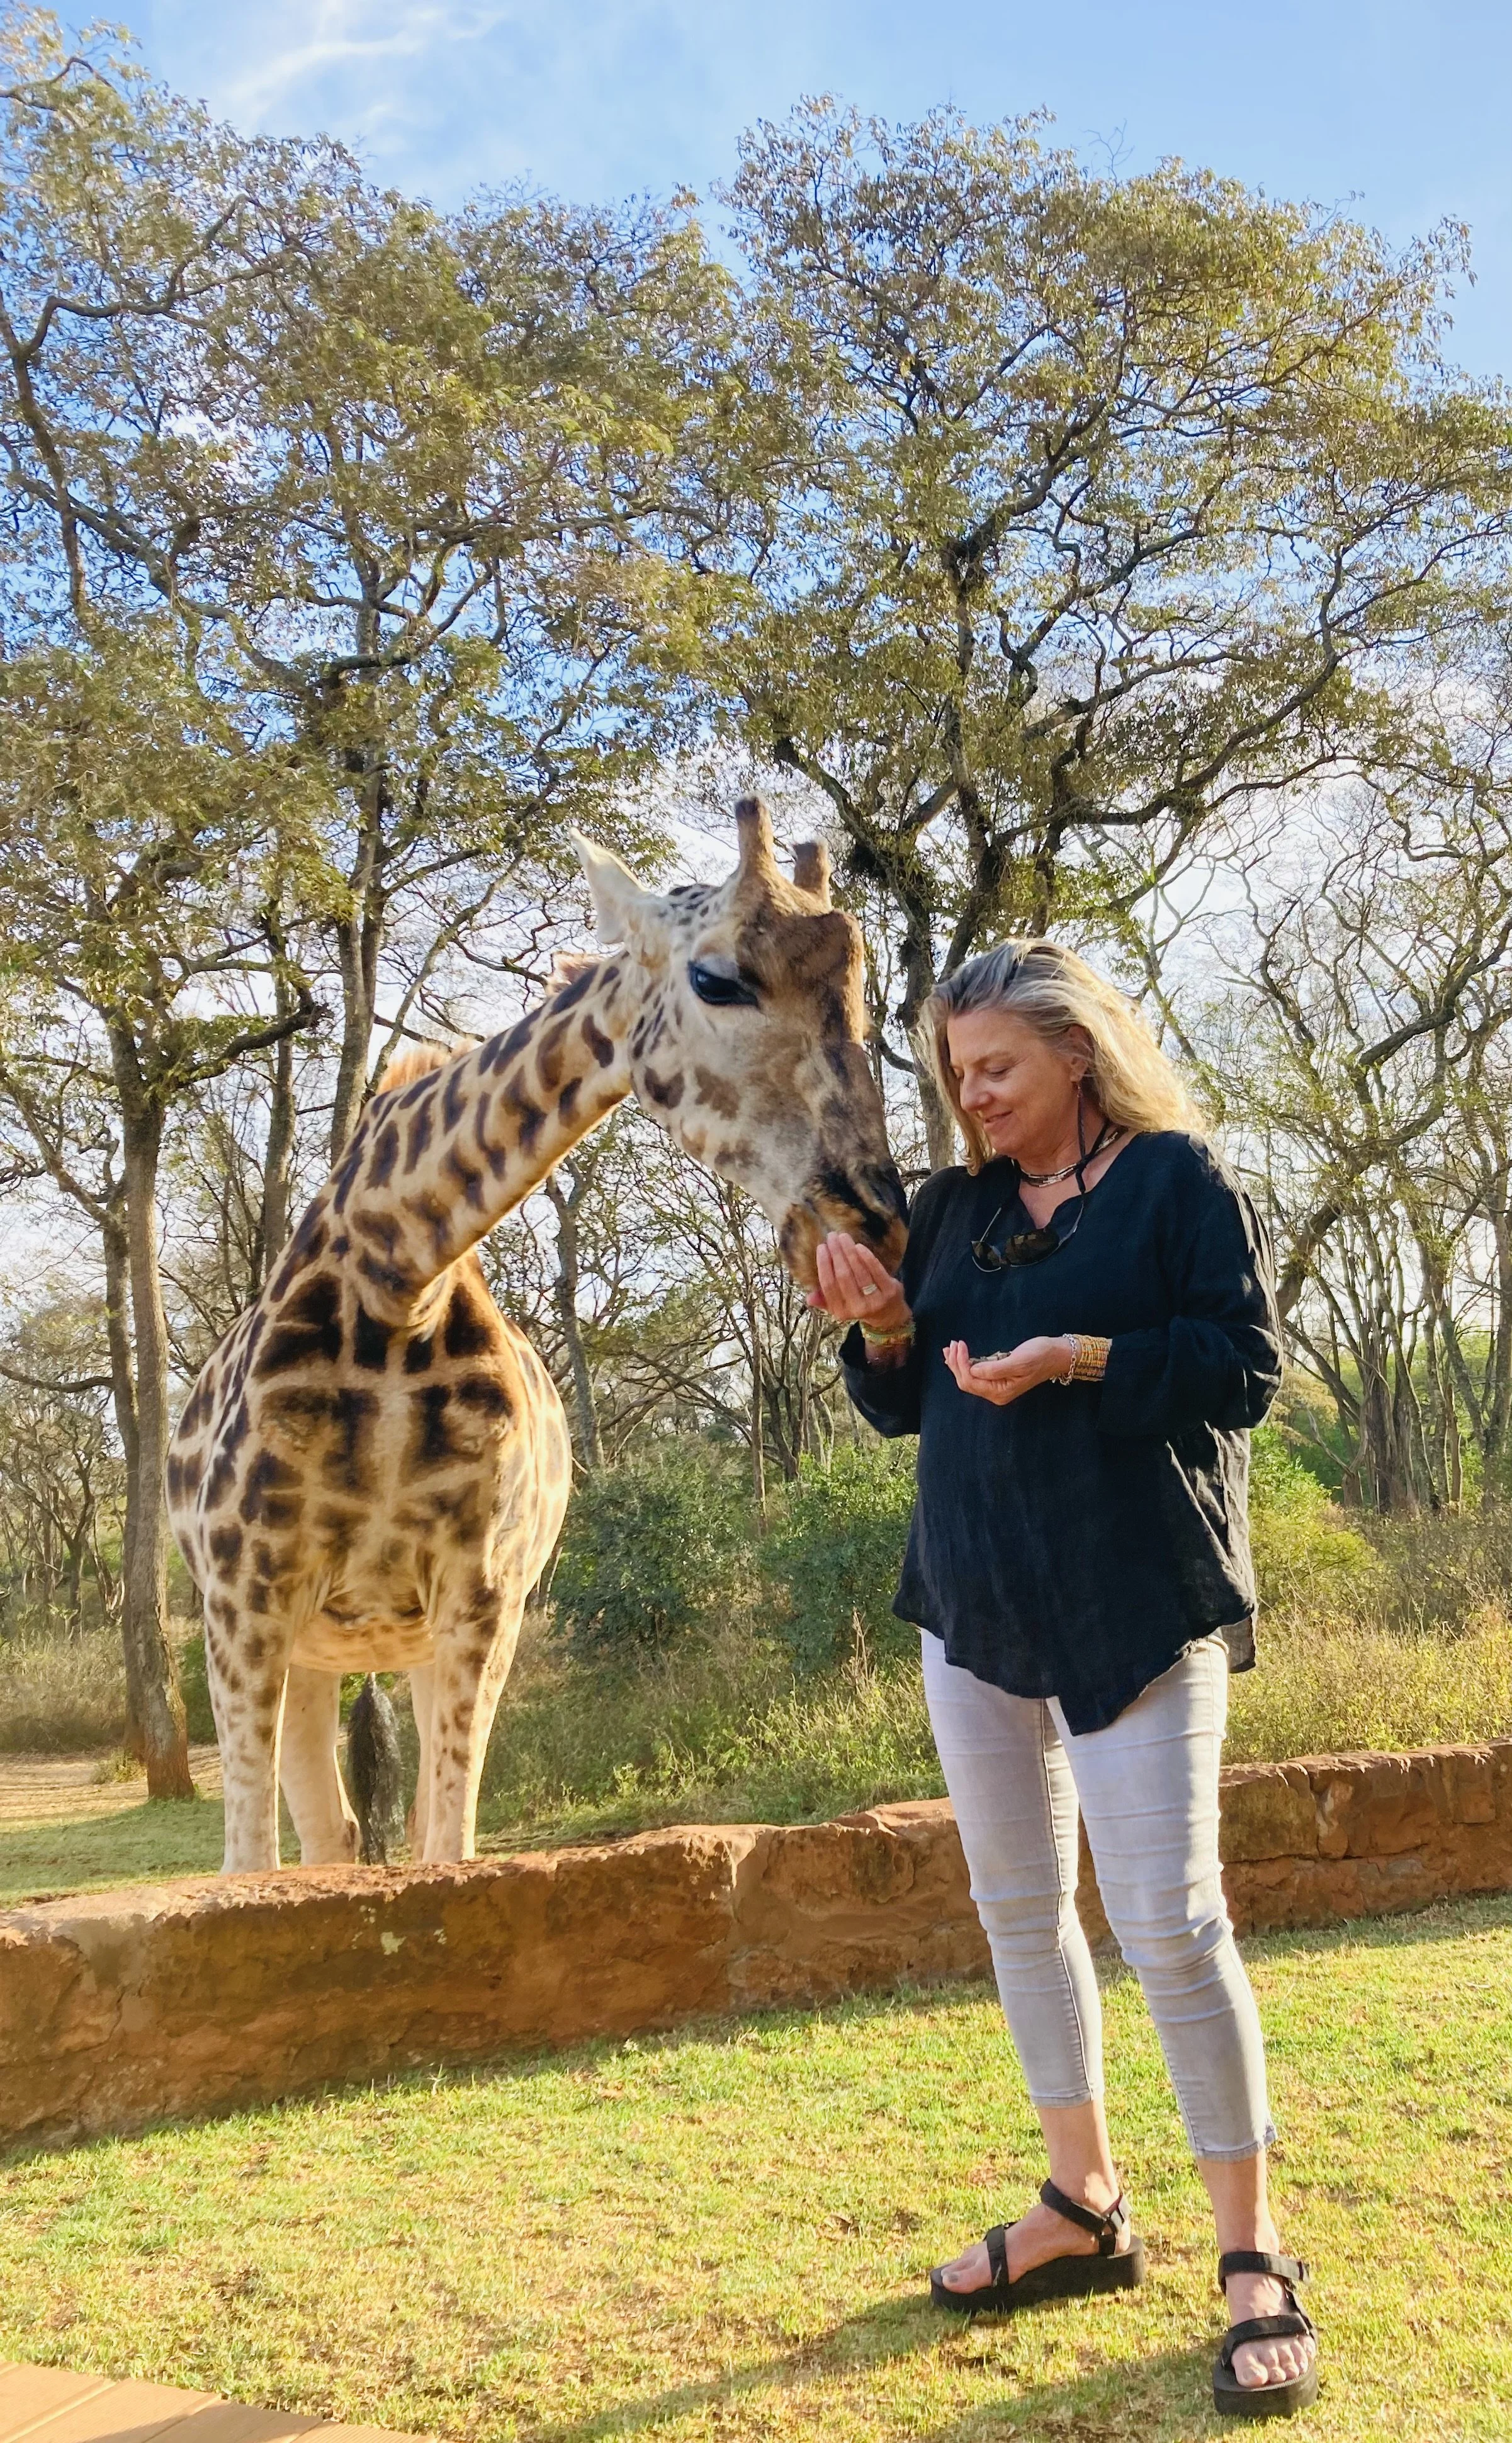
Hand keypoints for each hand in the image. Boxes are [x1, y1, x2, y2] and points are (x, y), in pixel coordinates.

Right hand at [809, 1231, 911, 1332]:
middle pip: (843, 1276)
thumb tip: (809, 1297)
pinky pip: (876, 1270)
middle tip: (831, 1236)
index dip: (824, 1265)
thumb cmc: (859, 1305)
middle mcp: (858, 1307)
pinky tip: (858, 1246)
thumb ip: (825, 1301)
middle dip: (836, 1253)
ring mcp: (876, 1299)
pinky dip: (866, 1257)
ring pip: (859, 1271)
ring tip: (843, 1237)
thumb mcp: (841, 1307)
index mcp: (841, 1311)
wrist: (889, 1315)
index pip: (829, 1286)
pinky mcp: (890, 1290)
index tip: (821, 1247)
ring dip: (849, 1251)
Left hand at [943, 1335, 1071, 1406]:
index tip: (959, 1344)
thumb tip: (973, 1370)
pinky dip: (966, 1363)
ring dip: (958, 1363)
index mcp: (1000, 1392)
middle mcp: (996, 1393)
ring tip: (950, 1347)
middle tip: (951, 1344)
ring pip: (969, 1378)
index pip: (970, 1380)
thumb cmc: (1040, 1356)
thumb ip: (994, 1369)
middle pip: (966, 1381)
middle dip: (955, 1364)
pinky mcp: (998, 1378)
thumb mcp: (1018, 1361)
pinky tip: (959, 1354)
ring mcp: (996, 1387)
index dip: (960, 1363)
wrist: (1056, 1355)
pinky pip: (976, 1374)